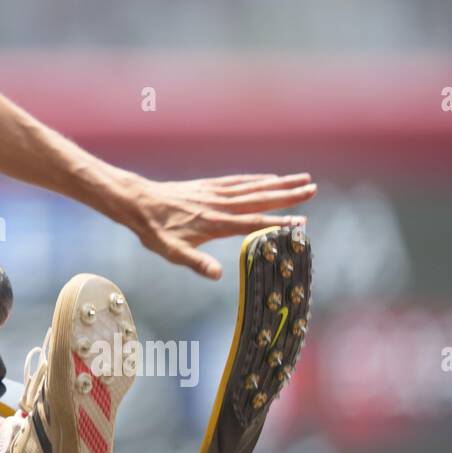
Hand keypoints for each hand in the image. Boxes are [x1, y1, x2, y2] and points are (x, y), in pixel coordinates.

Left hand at [109, 171, 317, 279]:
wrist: (137, 202)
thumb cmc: (155, 230)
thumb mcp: (171, 252)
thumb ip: (195, 262)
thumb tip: (218, 275)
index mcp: (215, 222)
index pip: (252, 223)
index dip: (277, 223)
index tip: (302, 223)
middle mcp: (219, 204)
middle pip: (259, 198)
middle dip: (288, 195)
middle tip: (313, 189)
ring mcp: (214, 193)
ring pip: (252, 186)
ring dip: (279, 183)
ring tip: (302, 179)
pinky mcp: (208, 186)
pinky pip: (238, 181)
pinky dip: (256, 178)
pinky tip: (269, 177)